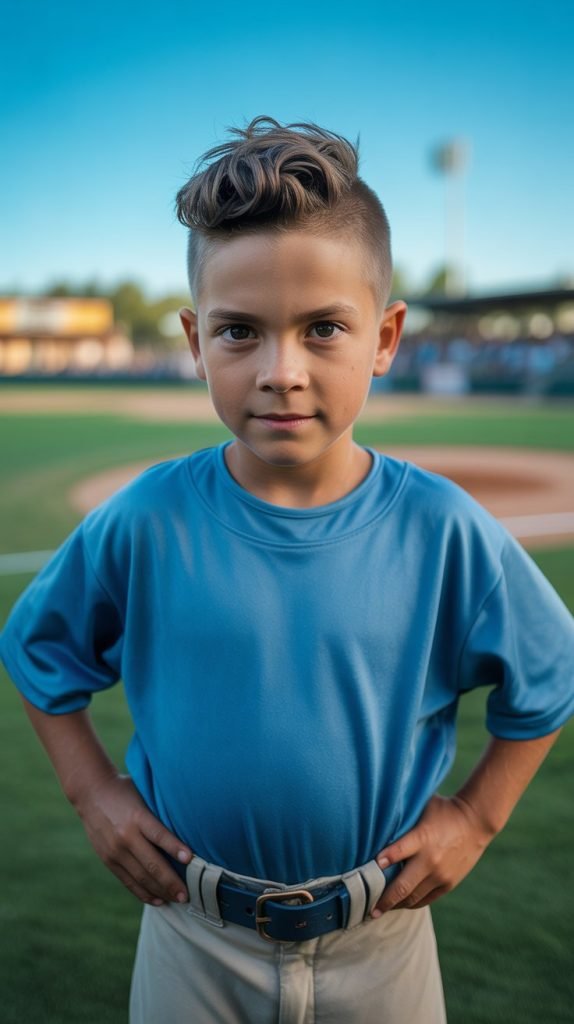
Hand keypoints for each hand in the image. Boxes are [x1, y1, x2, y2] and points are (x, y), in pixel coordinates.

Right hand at [75, 773, 192, 905]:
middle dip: (171, 882)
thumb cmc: (125, 790)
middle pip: (152, 864)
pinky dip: (144, 893)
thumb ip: (160, 812)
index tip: (191, 860)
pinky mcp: (108, 860)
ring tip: (177, 899)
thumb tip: (189, 824)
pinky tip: (158, 900)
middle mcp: (125, 836)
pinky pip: (128, 881)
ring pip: (141, 877)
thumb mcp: (144, 794)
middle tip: (188, 895)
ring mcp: (114, 851)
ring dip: (161, 891)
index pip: (159, 835)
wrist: (91, 792)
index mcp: (137, 817)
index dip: (175, 848)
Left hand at [372, 794, 494, 914]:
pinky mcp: (448, 883)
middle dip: (384, 900)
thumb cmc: (444, 810)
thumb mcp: (423, 806)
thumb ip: (405, 818)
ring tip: (381, 909)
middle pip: (403, 886)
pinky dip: (412, 903)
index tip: (370, 868)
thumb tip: (380, 821)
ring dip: (396, 904)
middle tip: (370, 910)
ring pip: (413, 897)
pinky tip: (401, 904)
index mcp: (422, 837)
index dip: (382, 861)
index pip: (397, 852)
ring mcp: (440, 875)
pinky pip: (426, 899)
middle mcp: (430, 860)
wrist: (476, 821)